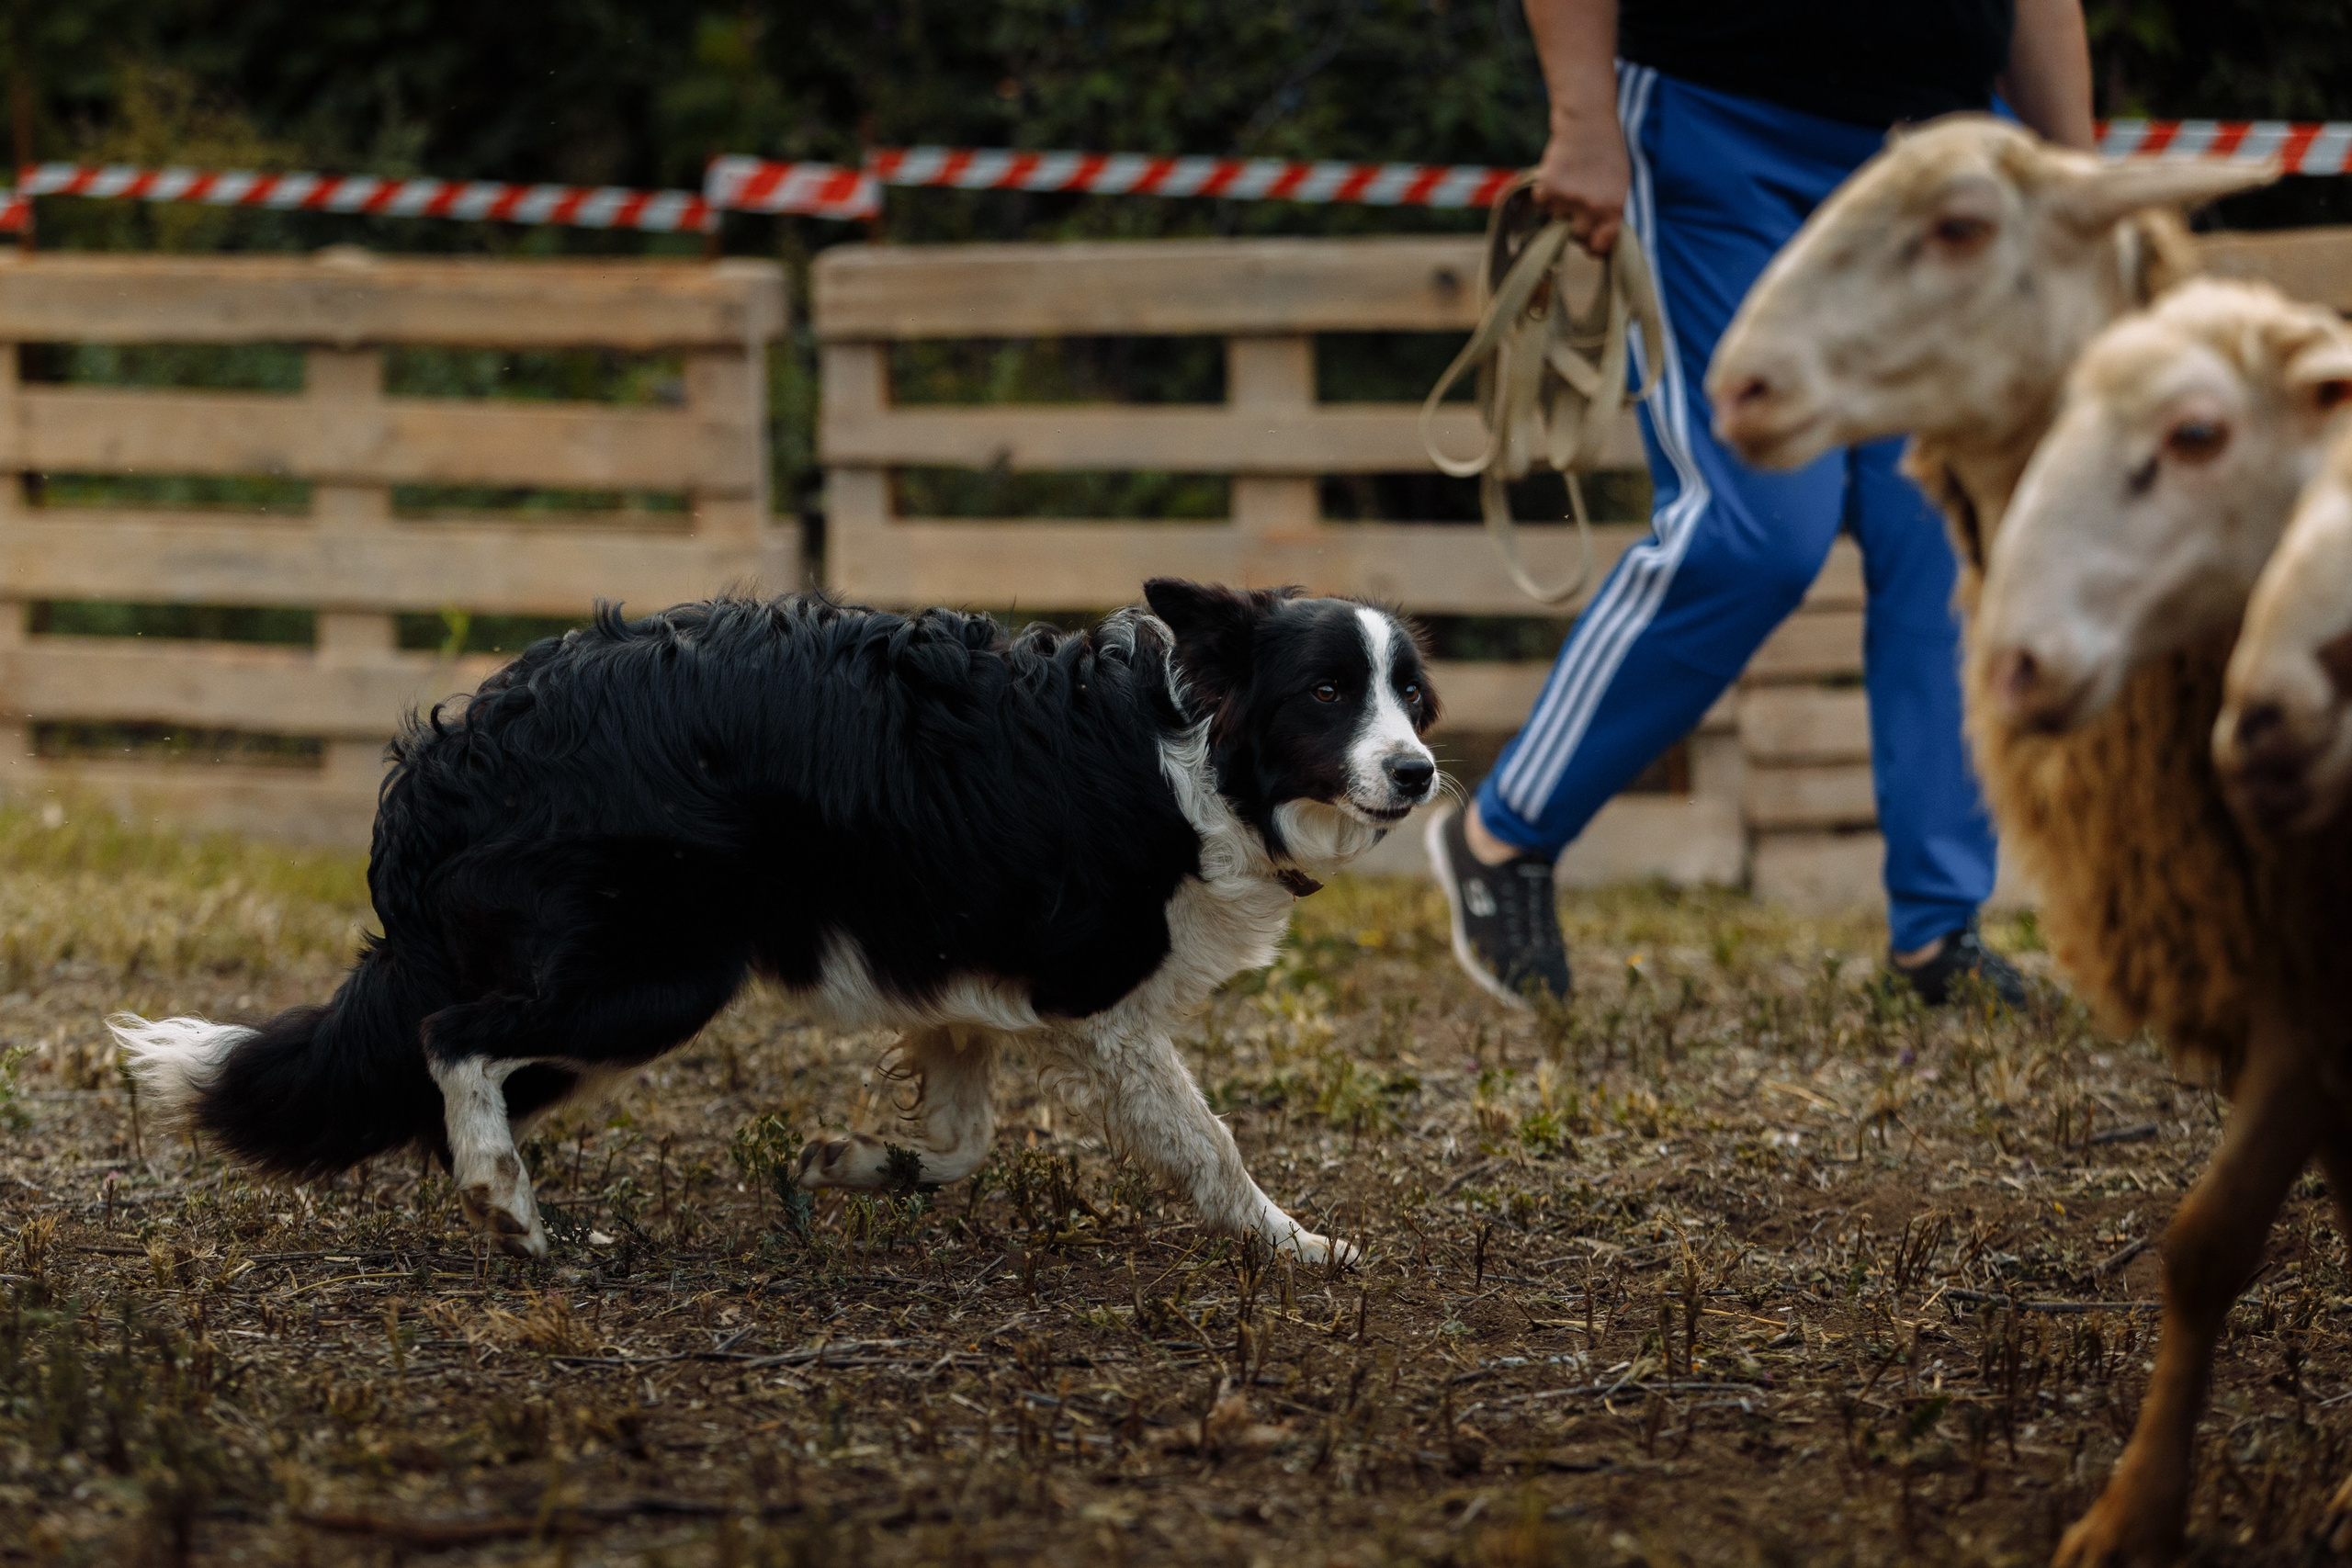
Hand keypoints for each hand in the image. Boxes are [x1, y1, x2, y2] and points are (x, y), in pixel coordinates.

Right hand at [1531, 113, 1630, 254]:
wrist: (1588, 121)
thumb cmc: (1608, 152)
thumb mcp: (1622, 184)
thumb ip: (1612, 213)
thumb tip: (1598, 242)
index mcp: (1614, 207)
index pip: (1601, 246)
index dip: (1594, 246)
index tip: (1591, 244)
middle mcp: (1591, 207)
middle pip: (1576, 236)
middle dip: (1575, 225)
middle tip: (1578, 205)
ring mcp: (1568, 198)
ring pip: (1557, 217)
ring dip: (1560, 204)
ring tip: (1570, 179)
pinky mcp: (1548, 188)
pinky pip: (1542, 203)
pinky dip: (1545, 192)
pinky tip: (1557, 175)